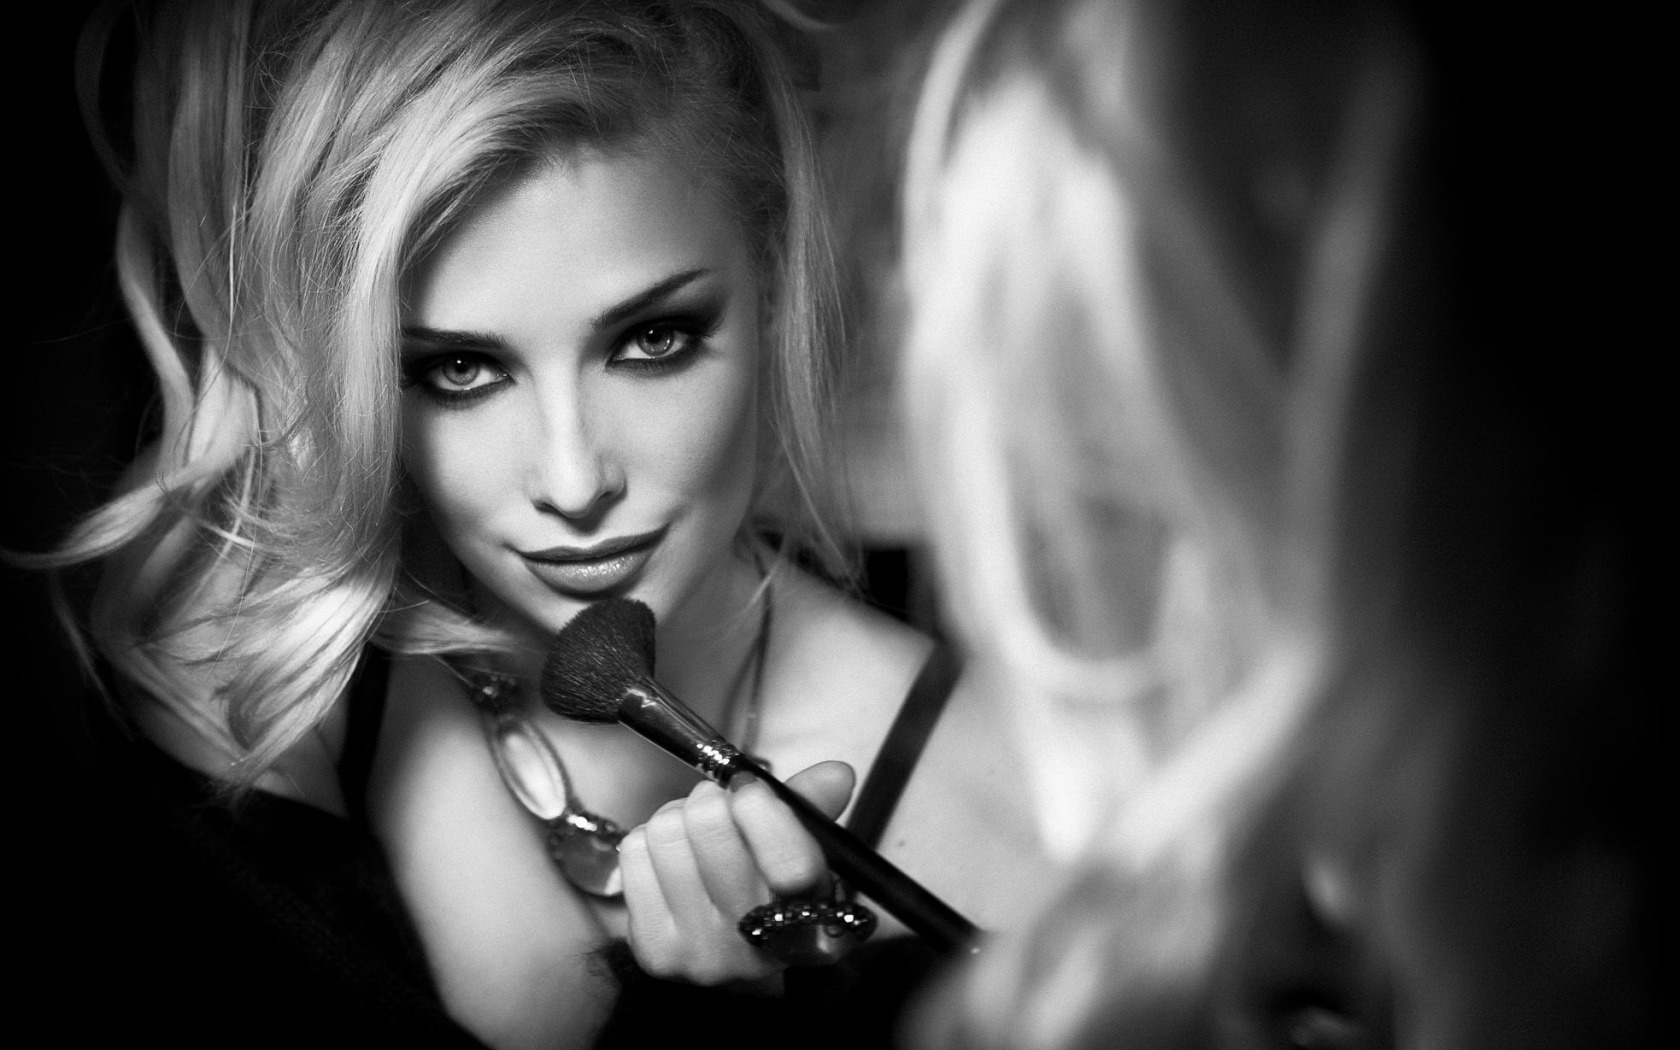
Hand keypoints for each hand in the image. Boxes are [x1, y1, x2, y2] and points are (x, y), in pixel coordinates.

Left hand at [617, 760, 854, 982]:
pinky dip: (649, 844)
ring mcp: (702, 956)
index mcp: (813, 923)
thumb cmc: (769, 891)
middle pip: (711, 829)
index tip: (750, 788)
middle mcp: (758, 949)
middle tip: (720, 806)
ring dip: (678, 819)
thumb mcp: (802, 848)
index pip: (792, 867)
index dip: (765, 813)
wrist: (730, 955)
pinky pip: (633, 854)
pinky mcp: (654, 952)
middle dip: (713, 800)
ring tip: (695, 837)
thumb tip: (837, 772)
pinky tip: (673, 864)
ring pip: (666, 833)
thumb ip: (814, 806)